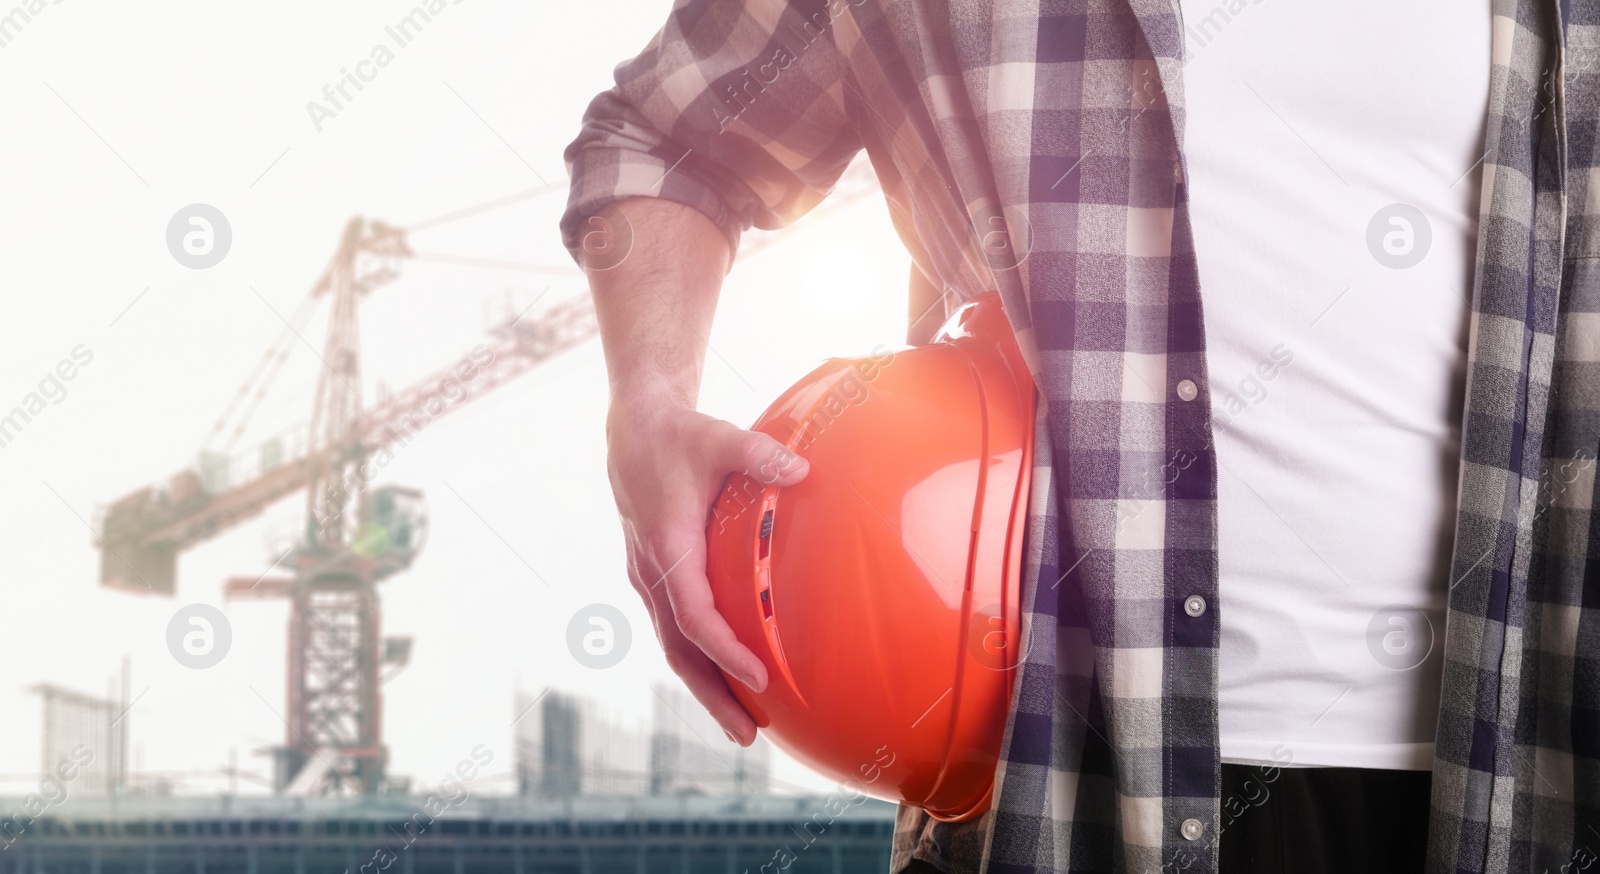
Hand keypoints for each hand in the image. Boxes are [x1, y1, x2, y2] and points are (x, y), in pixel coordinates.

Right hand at [606, 402, 807, 745]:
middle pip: (679, 651)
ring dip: (705, 687)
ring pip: (674, 646)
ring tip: (742, 726)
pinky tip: (729, 679)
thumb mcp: (720, 437)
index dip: (725, 652)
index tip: (760, 679)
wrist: (635, 429)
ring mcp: (649, 577)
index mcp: (667, 548)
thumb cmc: (680, 435)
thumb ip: (759, 455)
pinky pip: (676, 629)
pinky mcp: (656, 575)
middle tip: (748, 734)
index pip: (694, 617)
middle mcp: (651, 572)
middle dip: (712, 696)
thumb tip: (802, 471)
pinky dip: (700, 660)